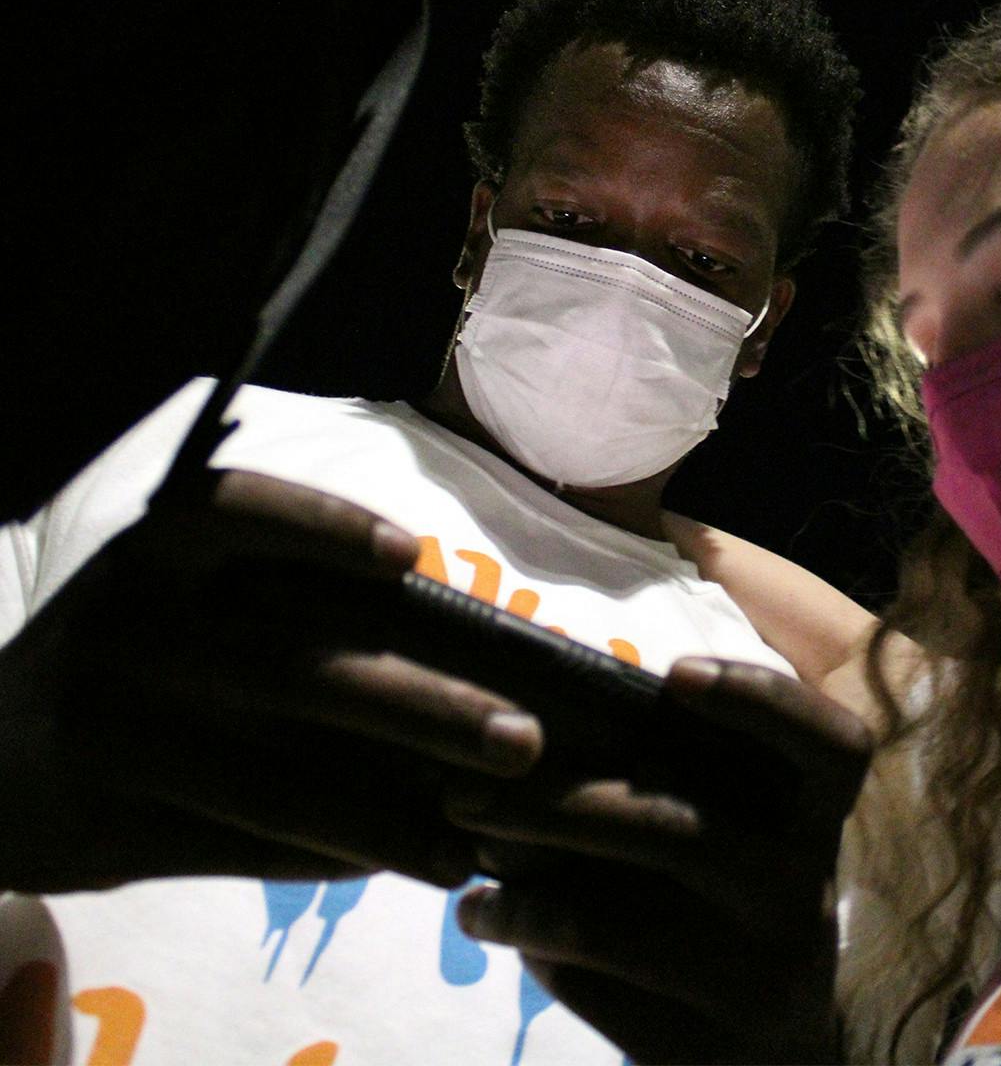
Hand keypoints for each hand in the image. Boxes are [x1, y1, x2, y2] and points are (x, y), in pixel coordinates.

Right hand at [0, 469, 541, 892]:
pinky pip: (241, 844)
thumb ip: (274, 606)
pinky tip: (398, 861)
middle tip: (524, 740)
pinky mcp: (102, 824)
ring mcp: (107, 732)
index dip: (325, 528)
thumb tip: (445, 651)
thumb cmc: (127, 655)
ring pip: (278, 784)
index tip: (413, 556)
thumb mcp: (171, 601)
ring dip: (394, 816)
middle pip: (297, 669)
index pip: (236, 513)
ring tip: (479, 837)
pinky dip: (328, 856)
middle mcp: (124, 631)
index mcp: (148, 554)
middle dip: (425, 709)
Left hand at [445, 656, 872, 1063]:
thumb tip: (538, 740)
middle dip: (552, 803)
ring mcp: (763, 980)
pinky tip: (488, 917)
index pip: (830, 746)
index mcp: (815, 822)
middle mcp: (806, 894)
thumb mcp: (736, 839)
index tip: (674, 675)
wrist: (773, 1056)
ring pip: (608, 922)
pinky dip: (524, 941)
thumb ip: (676, 784)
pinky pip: (590, 983)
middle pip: (673, 829)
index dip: (759, 699)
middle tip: (465, 792)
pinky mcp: (706, 1048)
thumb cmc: (729, 907)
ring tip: (469, 866)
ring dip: (514, 886)